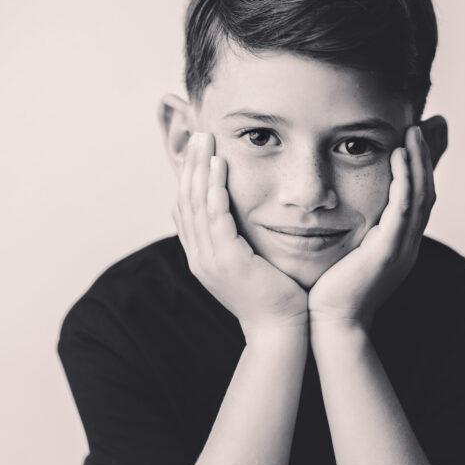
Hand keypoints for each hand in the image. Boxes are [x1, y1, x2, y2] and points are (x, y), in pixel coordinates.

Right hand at [172, 132, 308, 339]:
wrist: (280, 330)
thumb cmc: (274, 298)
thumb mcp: (249, 265)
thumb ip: (238, 242)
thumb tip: (239, 222)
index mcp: (201, 258)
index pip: (184, 210)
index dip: (187, 178)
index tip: (196, 151)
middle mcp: (198, 257)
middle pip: (184, 201)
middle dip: (190, 165)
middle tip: (198, 134)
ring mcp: (209, 259)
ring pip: (196, 204)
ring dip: (200, 168)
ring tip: (206, 140)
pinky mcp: (227, 260)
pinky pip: (216, 216)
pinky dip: (215, 188)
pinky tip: (220, 166)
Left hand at [308, 123, 436, 331]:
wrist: (333, 325)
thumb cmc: (333, 293)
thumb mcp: (348, 254)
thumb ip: (353, 232)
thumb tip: (343, 212)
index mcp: (400, 246)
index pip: (419, 201)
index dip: (420, 170)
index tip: (413, 141)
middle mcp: (407, 246)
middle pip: (427, 194)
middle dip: (425, 159)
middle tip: (420, 128)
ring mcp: (401, 249)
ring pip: (421, 197)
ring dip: (418, 163)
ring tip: (412, 133)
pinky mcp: (387, 252)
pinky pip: (402, 210)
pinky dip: (404, 182)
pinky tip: (398, 158)